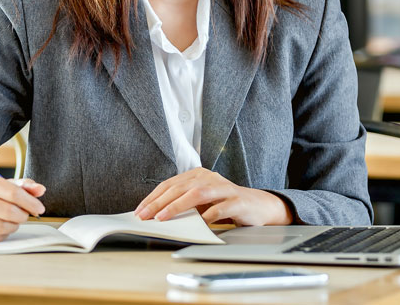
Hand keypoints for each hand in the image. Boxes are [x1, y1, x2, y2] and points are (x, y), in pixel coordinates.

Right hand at [0, 174, 45, 241]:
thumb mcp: (2, 185)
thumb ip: (23, 186)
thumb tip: (41, 190)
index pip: (13, 193)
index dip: (30, 202)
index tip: (39, 209)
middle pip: (9, 212)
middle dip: (23, 216)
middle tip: (25, 215)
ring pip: (2, 227)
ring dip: (14, 226)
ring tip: (13, 221)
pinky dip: (2, 234)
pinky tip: (0, 227)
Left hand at [134, 167, 292, 225]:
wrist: (259, 206)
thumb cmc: (225, 204)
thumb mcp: (202, 201)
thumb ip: (184, 203)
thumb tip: (157, 214)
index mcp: (198, 175)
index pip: (170, 184)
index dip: (153, 197)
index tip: (140, 210)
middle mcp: (209, 177)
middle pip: (180, 188)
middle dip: (159, 202)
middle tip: (145, 215)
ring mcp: (224, 188)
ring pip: (197, 194)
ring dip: (177, 206)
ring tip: (162, 217)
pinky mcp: (237, 200)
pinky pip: (219, 208)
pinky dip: (207, 216)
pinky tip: (196, 224)